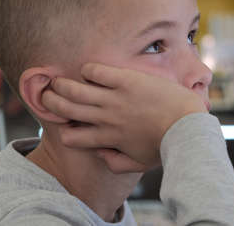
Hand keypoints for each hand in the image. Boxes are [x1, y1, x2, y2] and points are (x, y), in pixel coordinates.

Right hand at [41, 63, 206, 172]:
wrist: (186, 126)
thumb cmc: (165, 146)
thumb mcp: (140, 164)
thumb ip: (116, 163)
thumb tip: (99, 154)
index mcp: (108, 137)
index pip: (72, 137)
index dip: (65, 131)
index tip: (66, 124)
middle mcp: (106, 118)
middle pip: (67, 109)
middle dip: (51, 103)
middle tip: (47, 96)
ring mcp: (115, 98)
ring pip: (76, 90)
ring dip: (62, 84)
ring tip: (57, 80)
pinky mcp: (127, 80)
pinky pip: (98, 72)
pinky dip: (88, 70)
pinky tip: (88, 69)